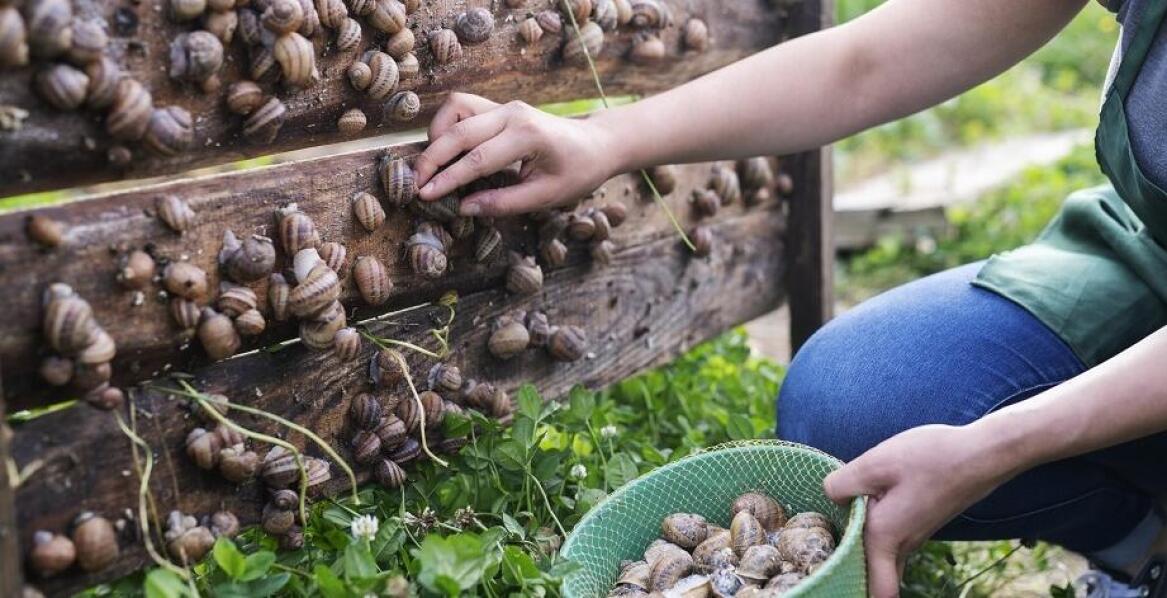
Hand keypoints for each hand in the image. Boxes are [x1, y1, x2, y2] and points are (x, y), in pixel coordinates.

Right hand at [413, 93, 622, 216]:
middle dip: (432, 158)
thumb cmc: (576, 173)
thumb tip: (463, 208)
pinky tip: (447, 151)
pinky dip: (447, 126)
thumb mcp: (546, 197)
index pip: (477, 159)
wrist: (596, 145)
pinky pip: (463, 107)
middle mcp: (513, 113)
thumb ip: (504, 203)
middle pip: (458, 131)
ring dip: (437, 135)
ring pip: (455, 108)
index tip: (424, 196)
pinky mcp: (499, 107)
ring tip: (433, 167)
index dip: (448, 179)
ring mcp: (505, 106)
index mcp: (528, 135)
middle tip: (416, 185)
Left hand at [823, 424, 1016, 597]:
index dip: (855, 592)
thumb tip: (830, 497)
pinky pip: (894, 543)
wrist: (982, 454)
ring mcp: (916, 536)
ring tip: (842, 529)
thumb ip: (844, 484)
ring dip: (864, 552)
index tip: (835, 579)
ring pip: (885, 560)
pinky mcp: (922, 523)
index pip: (878, 593)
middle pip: (876, 580)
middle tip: (832, 554)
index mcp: (885, 536)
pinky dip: (877, 537)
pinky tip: (867, 507)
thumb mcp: (876, 463)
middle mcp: (902, 544)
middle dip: (855, 574)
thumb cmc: (931, 457)